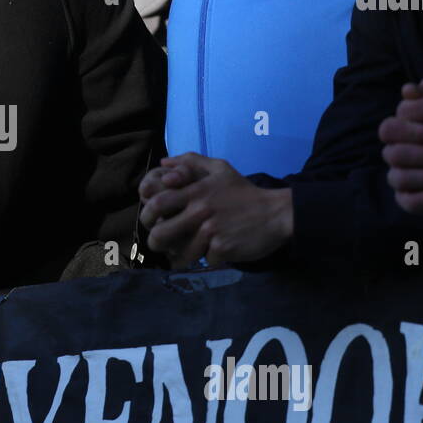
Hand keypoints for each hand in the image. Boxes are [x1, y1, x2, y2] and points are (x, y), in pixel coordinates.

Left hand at [140, 154, 293, 267]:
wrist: (276, 213)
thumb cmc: (244, 192)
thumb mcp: (220, 169)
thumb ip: (191, 161)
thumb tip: (163, 162)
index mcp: (196, 192)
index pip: (157, 203)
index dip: (147, 215)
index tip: (150, 221)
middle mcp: (200, 211)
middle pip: (161, 234)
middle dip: (155, 243)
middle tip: (160, 245)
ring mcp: (211, 231)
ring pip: (181, 253)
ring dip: (181, 256)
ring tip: (185, 254)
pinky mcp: (223, 248)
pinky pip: (206, 260)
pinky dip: (209, 259)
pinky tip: (217, 252)